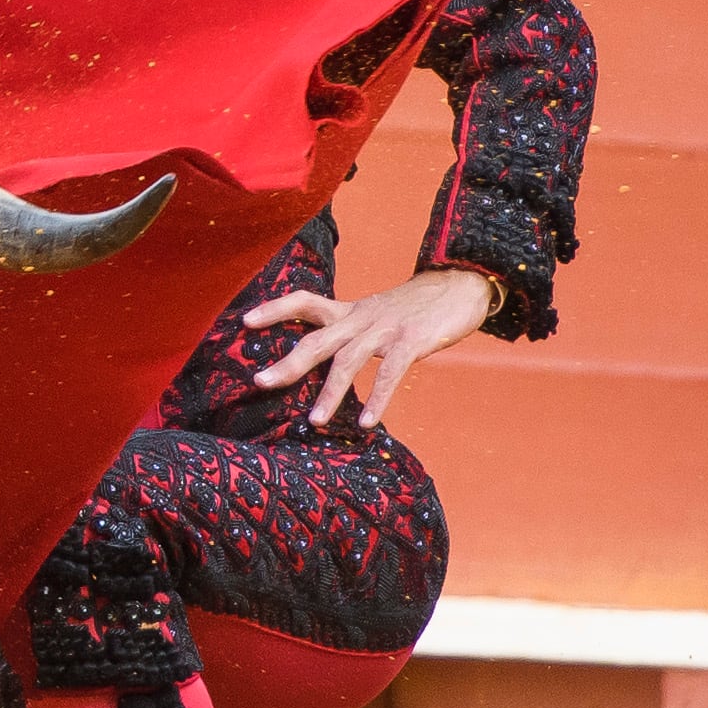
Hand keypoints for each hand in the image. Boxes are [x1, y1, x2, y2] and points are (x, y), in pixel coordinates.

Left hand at [244, 268, 495, 428]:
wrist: (462, 285)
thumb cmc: (415, 307)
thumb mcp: (374, 313)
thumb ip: (349, 331)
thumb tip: (322, 356)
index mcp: (350, 311)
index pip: (304, 302)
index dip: (274, 309)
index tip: (245, 321)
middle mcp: (361, 318)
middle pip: (316, 340)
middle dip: (287, 364)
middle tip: (259, 383)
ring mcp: (385, 330)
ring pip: (348, 362)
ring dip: (330, 394)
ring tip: (313, 421)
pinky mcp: (412, 342)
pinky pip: (390, 374)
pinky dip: (377, 399)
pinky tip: (366, 422)